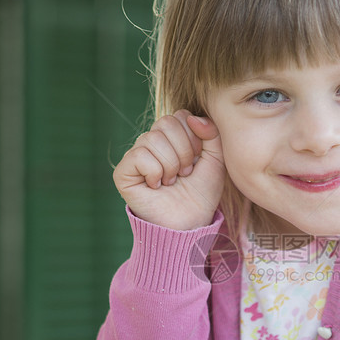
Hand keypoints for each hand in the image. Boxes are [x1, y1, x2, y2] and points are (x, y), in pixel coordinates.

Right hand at [113, 110, 224, 230]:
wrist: (190, 223)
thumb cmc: (202, 193)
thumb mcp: (216, 160)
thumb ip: (211, 133)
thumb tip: (192, 117)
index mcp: (172, 137)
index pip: (179, 116)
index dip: (193, 138)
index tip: (196, 160)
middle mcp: (152, 143)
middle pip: (165, 123)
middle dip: (183, 151)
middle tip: (184, 173)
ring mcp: (136, 156)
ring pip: (152, 139)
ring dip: (170, 165)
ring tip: (171, 181)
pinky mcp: (123, 172)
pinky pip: (139, 155)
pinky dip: (154, 172)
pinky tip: (156, 186)